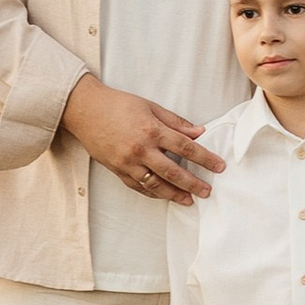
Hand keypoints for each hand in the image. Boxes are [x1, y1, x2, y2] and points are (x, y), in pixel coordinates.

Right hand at [62, 76, 223, 200]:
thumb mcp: (150, 106)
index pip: (186, 147)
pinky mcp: (117, 170)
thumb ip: (176, 122)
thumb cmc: (118, 105)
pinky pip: (139, 187)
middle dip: (193, 183)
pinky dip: (153, 193)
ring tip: (189, 200)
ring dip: (175, 194)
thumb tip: (199, 132)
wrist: (86, 110)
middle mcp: (141, 150)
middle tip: (208, 191)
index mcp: (152, 130)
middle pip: (174, 171)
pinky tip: (165, 196)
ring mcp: (128, 163)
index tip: (218, 166)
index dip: (205, 158)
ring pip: (156, 185)